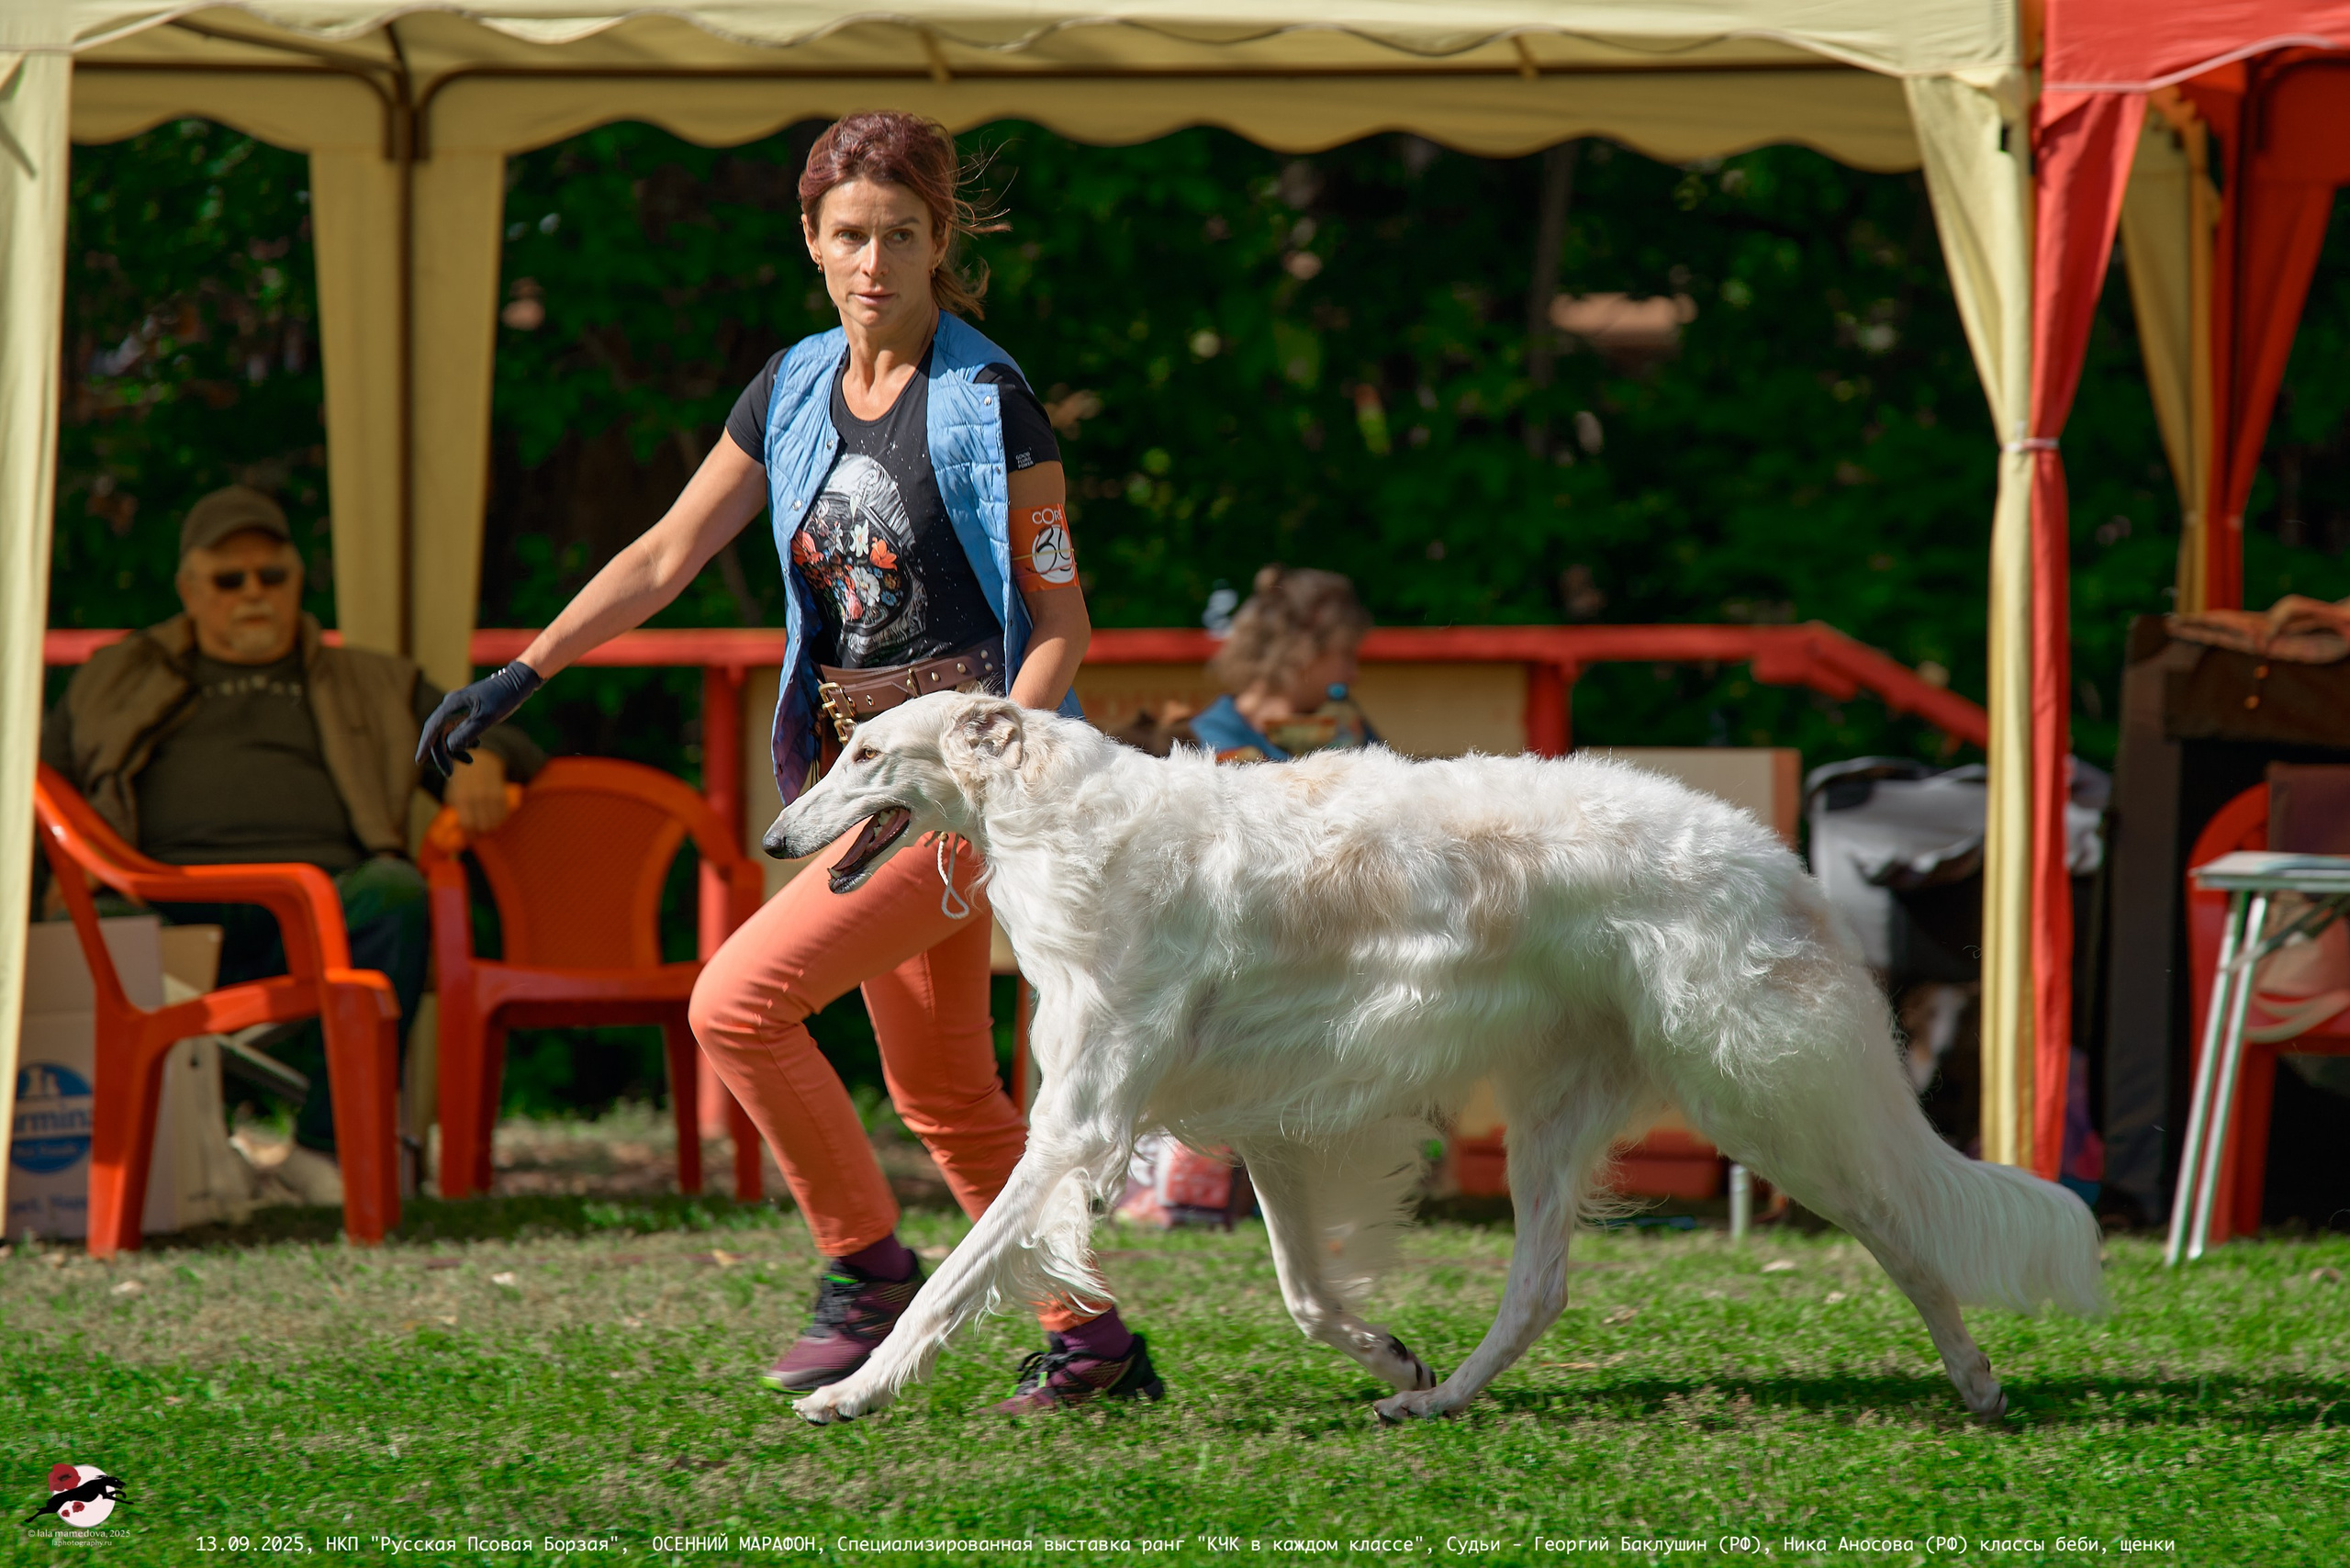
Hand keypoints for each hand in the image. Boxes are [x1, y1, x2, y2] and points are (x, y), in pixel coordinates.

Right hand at [416, 661, 541, 775]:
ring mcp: (457, 709)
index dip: (425, 746)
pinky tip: (476, 745)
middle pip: (438, 734)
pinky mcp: (466, 711)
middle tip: (450, 773)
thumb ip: (467, 733)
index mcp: (451, 705)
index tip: (419, 762)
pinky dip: (463, 741)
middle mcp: (450, 706)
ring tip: (469, 760)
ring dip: (455, 749)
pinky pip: (458, 730)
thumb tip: (449, 747)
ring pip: (448, 734)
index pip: (432, 729)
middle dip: (443, 754)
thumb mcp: (486, 718)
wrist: (516, 683)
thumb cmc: (502, 698)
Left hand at [443, 751, 512, 835]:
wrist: (479, 761)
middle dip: (481, 834)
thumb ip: (456, 812)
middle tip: (478, 835)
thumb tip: (460, 831)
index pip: (467, 824)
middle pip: (483, 826)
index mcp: (462, 798)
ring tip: (486, 828)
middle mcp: (477, 797)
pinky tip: (495, 820)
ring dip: (491, 829)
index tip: (469, 839)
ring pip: (495, 823)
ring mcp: (491, 796)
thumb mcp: (453, 794)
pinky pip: (503, 815)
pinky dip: (500, 821)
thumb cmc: (462, 781)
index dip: (469, 835)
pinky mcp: (502, 795)